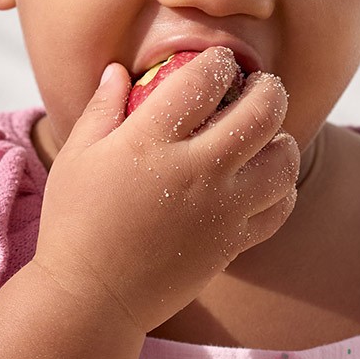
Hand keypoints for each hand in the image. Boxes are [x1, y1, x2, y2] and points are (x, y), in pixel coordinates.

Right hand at [32, 48, 299, 334]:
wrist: (92, 298)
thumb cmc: (75, 223)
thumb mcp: (77, 157)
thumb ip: (102, 108)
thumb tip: (118, 70)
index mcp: (150, 142)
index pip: (203, 78)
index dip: (217, 60)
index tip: (216, 62)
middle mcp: (194, 171)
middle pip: (262, 112)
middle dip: (268, 88)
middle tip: (260, 87)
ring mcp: (220, 209)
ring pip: (284, 160)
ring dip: (282, 139)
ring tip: (268, 136)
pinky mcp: (233, 243)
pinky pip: (280, 207)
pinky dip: (282, 189)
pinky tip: (265, 180)